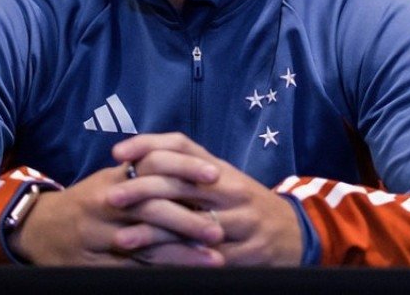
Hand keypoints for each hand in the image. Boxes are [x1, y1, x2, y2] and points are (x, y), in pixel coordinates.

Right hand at [7, 161, 223, 265]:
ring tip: (215, 259)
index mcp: (113, 179)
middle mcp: (105, 205)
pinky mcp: (93, 264)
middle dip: (189, 220)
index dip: (185, 171)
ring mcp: (97, 236)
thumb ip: (143, 173)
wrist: (37, 227)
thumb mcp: (110, 180)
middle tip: (220, 229)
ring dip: (182, 253)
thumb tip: (188, 168)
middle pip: (152, 209)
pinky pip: (130, 269)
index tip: (216, 176)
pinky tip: (182, 278)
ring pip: (145, 244)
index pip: (154, 168)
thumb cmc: (85, 202)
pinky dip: (158, 273)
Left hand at [109, 133, 303, 265]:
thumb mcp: (222, 180)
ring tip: (122, 238)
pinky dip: (177, 261)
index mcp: (221, 169)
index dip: (148, 145)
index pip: (181, 146)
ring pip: (191, 224)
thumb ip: (188, 170)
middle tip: (111, 197)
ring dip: (153, 233)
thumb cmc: (247, 205)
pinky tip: (153, 265)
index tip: (118, 153)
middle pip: (182, 183)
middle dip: (142, 190)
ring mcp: (241, 222)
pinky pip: (206, 257)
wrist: (297, 233)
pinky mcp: (246, 253)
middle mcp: (232, 189)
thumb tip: (141, 159)